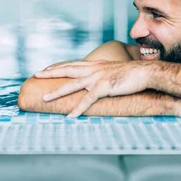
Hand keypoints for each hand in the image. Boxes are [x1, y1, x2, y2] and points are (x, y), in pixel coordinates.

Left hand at [35, 60, 149, 116]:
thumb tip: (97, 80)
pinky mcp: (104, 88)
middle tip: (35, 74)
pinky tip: (70, 116)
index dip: (57, 66)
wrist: (145, 72)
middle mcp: (93, 69)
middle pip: (66, 70)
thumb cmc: (131, 74)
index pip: (71, 64)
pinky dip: (78, 109)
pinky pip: (87, 100)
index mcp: (95, 65)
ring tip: (44, 98)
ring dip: (56, 92)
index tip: (45, 68)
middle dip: (50, 73)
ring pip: (72, 85)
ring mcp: (97, 78)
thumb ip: (102, 74)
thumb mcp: (113, 70)